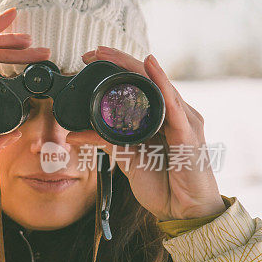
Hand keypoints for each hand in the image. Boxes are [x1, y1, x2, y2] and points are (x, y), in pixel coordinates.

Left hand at [68, 46, 224, 220]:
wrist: (185, 210)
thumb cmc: (162, 183)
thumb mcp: (126, 159)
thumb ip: (104, 143)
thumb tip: (74, 134)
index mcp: (161, 117)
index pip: (139, 84)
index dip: (116, 68)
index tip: (89, 58)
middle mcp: (174, 113)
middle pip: (147, 78)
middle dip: (119, 61)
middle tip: (93, 51)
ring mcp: (184, 121)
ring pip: (158, 85)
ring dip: (133, 67)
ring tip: (111, 54)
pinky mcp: (188, 134)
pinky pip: (173, 106)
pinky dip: (162, 84)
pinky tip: (151, 68)